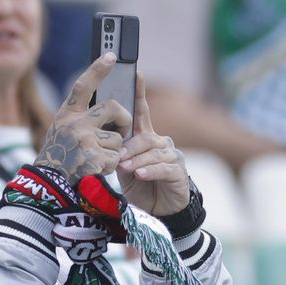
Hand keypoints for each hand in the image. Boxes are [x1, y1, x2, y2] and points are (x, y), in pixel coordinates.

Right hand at [37, 54, 130, 179]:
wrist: (49, 180)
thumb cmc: (60, 152)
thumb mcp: (64, 127)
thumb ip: (82, 115)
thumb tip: (113, 107)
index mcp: (68, 113)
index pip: (83, 85)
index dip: (98, 69)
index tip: (112, 55)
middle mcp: (75, 123)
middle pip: (114, 108)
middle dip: (124, 119)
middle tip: (121, 128)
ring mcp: (84, 141)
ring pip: (117, 138)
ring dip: (113, 150)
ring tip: (96, 156)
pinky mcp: (93, 159)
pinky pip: (115, 158)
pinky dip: (110, 165)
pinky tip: (96, 167)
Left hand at [116, 76, 190, 217]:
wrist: (156, 210)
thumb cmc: (139, 186)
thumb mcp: (123, 167)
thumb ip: (118, 152)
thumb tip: (106, 140)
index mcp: (146, 138)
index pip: (142, 112)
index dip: (140, 93)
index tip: (136, 74)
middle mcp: (161, 143)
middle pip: (145, 136)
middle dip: (130, 146)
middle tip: (118, 157)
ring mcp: (172, 156)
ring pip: (153, 152)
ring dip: (137, 160)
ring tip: (126, 169)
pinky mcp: (178, 171)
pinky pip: (163, 167)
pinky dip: (150, 170)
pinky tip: (141, 174)